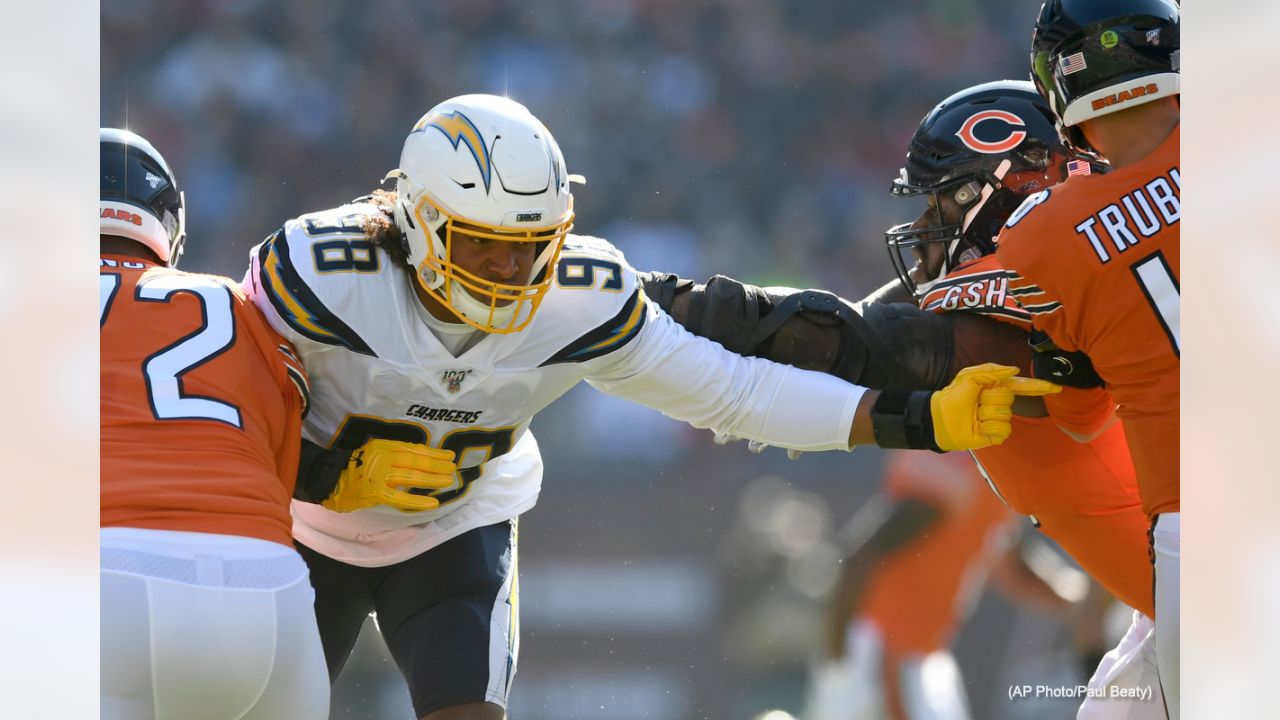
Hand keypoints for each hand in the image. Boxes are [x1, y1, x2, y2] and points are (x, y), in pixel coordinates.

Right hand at [321, 439, 456, 512]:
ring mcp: (379, 474)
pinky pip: (400, 497)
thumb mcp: (373, 452)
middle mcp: (383, 457)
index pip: (413, 449)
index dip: (433, 453)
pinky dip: (418, 500)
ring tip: (448, 480)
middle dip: (437, 465)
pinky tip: (432, 502)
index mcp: (383, 445)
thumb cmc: (352, 467)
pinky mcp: (375, 492)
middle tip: (453, 468)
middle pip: (415, 461)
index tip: (449, 456)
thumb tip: (419, 458)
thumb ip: (393, 454)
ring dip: (432, 479)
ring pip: (411, 476)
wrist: (326, 479)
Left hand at [930, 363, 1061, 450]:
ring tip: (973, 415)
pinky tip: (978, 427)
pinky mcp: (996, 435)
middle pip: (1008, 397)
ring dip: (986, 413)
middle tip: (975, 401)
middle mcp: (1000, 403)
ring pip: (1005, 414)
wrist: (939, 418)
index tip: (1055, 387)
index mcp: (996, 387)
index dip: (1038, 386)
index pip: (1022, 386)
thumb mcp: (969, 377)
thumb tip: (1015, 370)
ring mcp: (999, 419)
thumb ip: (991, 370)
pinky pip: (1003, 429)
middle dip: (990, 397)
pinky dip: (988, 427)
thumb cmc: (953, 396)